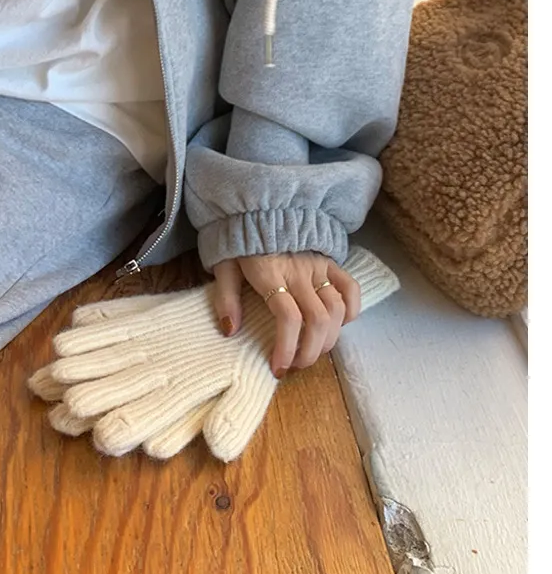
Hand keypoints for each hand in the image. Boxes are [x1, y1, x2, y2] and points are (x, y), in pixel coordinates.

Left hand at [209, 251, 360, 377]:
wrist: (261, 205)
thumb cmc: (240, 242)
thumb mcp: (223, 267)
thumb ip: (225, 298)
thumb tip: (230, 330)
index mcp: (269, 274)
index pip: (287, 317)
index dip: (286, 347)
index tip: (278, 368)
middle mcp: (298, 273)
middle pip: (317, 320)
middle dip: (311, 352)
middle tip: (297, 366)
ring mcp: (318, 267)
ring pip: (336, 310)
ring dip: (329, 339)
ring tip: (313, 351)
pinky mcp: (331, 262)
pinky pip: (350, 288)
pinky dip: (351, 310)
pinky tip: (339, 325)